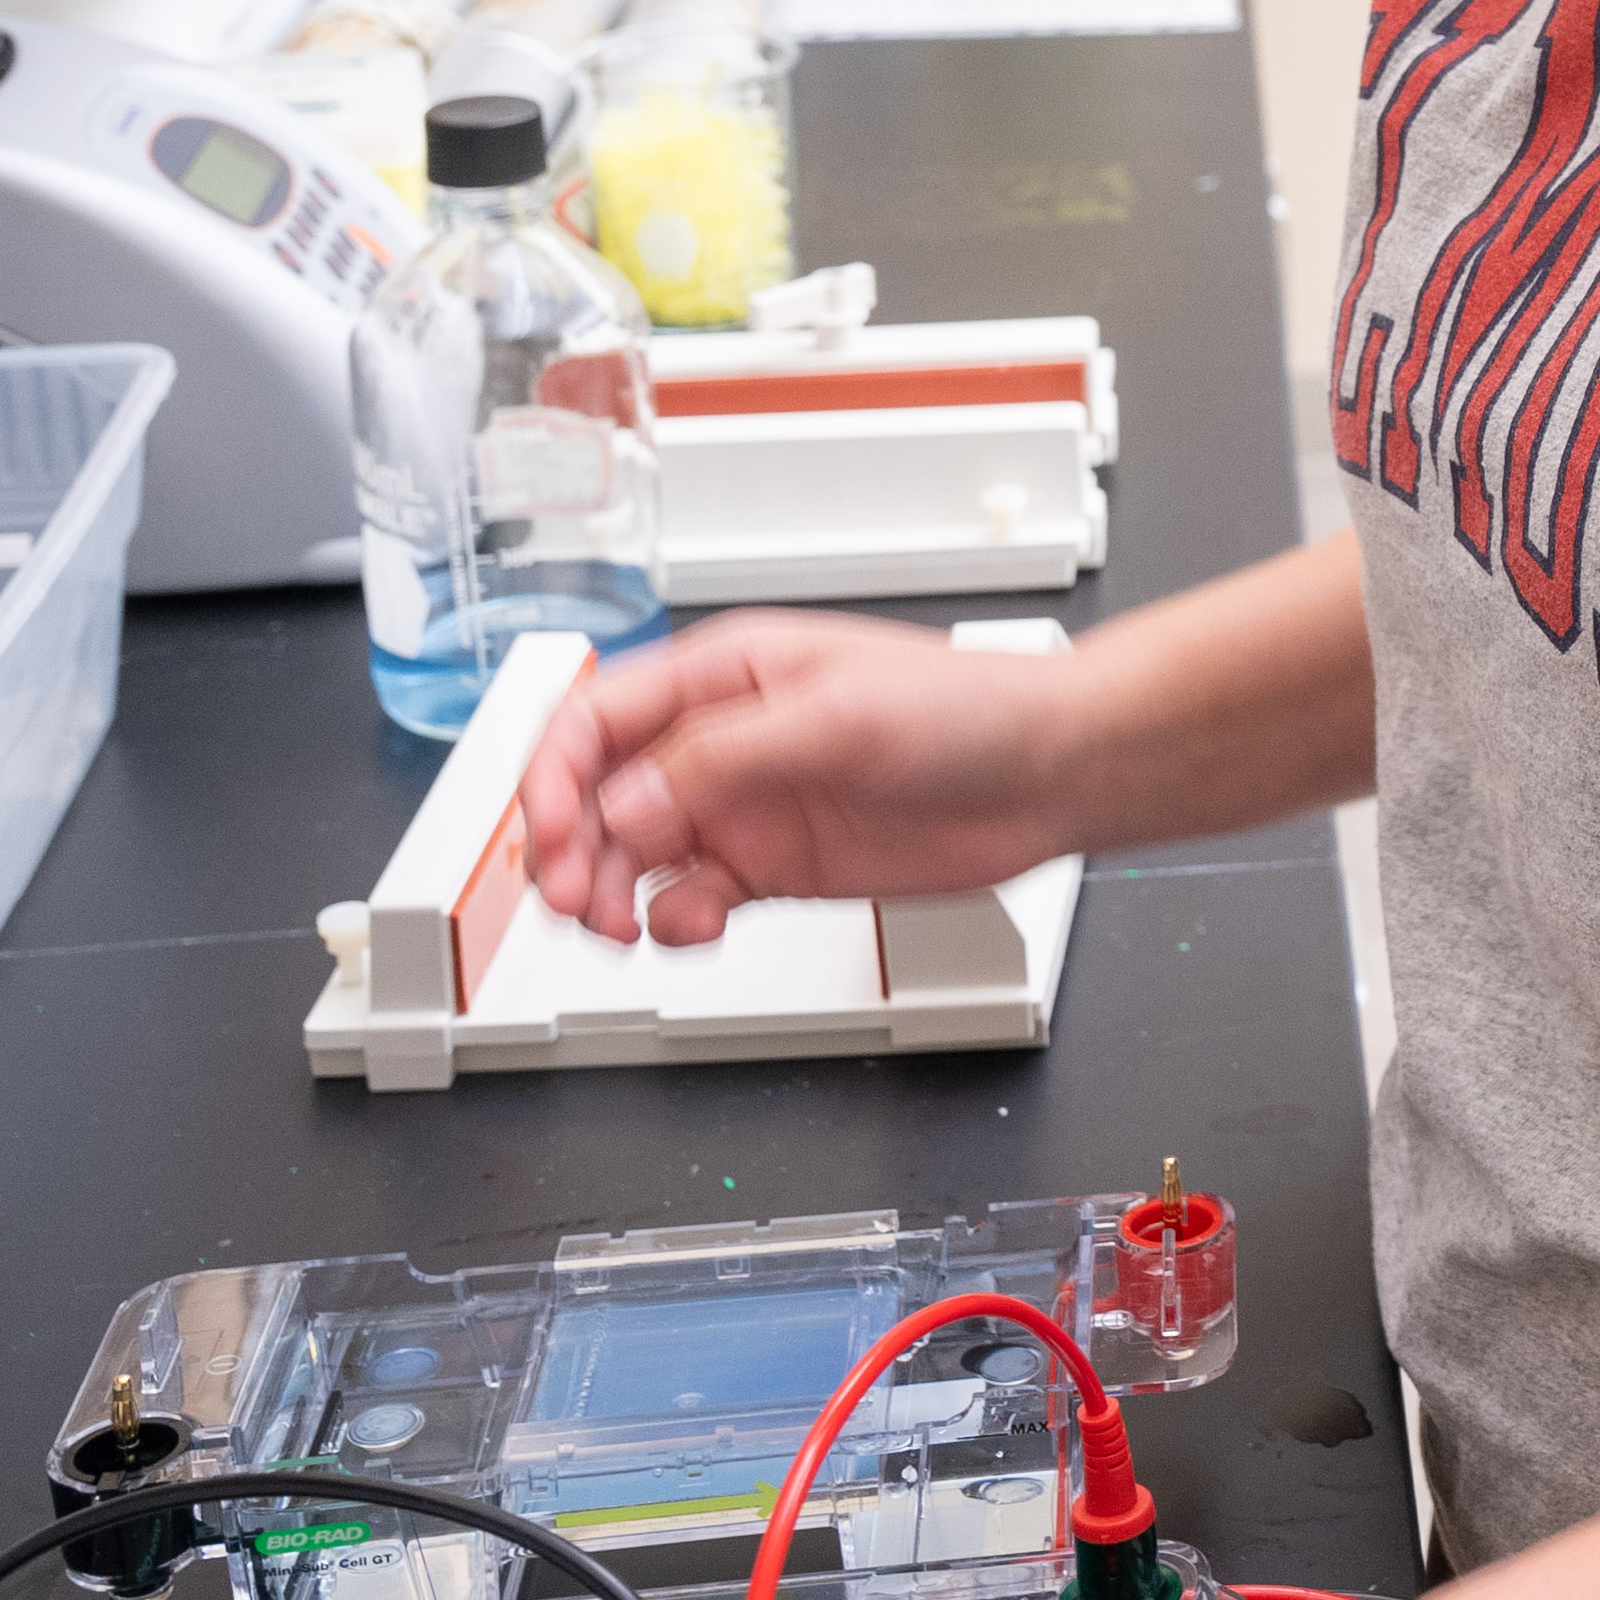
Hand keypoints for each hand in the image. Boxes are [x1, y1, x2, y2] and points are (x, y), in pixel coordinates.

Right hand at [514, 608, 1093, 944]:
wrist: (1050, 773)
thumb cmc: (970, 709)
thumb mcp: (835, 717)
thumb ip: (723, 759)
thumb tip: (627, 802)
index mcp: (726, 675)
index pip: (596, 718)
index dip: (552, 775)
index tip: (549, 833)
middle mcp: (723, 740)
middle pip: (599, 793)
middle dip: (568, 846)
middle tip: (572, 897)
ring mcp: (747, 804)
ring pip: (631, 852)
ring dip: (607, 890)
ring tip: (616, 923)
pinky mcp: (775, 864)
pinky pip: (690, 897)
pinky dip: (672, 919)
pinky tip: (691, 924)